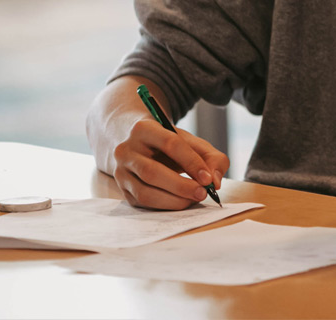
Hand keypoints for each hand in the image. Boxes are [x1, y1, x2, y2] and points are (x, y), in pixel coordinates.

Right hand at [87, 77, 229, 209]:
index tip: (208, 178)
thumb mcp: (190, 142)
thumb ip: (211, 157)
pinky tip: (181, 202)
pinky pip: (143, 203)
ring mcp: (120, 171)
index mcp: (144, 128)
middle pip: (153, 172)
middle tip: (203, 193)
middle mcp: (126, 150)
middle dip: (181, 186)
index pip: (170, 144)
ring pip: (145, 191)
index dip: (191, 162)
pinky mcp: (122, 189)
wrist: (137, 144)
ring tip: (194, 199)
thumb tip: (215, 181)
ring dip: (173, 200)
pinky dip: (165, 206)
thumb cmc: (169, 143)